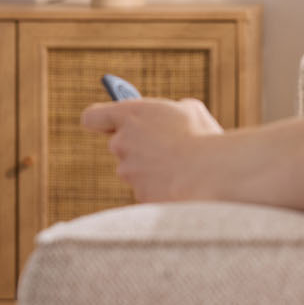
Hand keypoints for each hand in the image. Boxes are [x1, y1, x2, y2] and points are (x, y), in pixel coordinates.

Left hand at [80, 98, 225, 202]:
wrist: (211, 172)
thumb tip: (173, 119)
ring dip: (151, 167)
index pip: (92, 117)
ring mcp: (128, 172)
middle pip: (119, 145)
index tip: (109, 122)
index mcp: (129, 115)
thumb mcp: (189, 110)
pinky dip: (162, 186)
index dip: (100, 120)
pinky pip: (148, 188)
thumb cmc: (201, 136)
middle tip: (161, 144)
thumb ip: (171, 112)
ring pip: (134, 169)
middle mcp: (121, 143)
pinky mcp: (139, 195)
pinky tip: (183, 182)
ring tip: (181, 164)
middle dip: (138, 145)